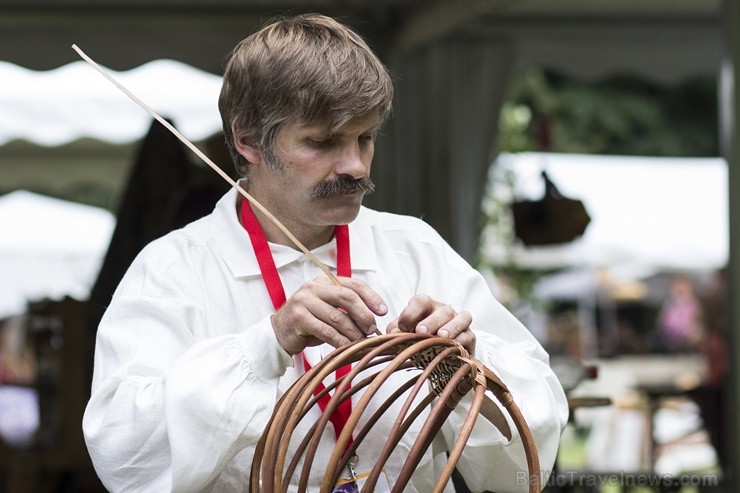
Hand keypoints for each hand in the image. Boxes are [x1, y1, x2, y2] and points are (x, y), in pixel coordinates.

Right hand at [271, 276, 387, 354]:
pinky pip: (326, 331)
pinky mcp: (299, 318)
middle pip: (347, 297)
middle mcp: (314, 287)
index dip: (371, 297)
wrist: (280, 331)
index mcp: (325, 281)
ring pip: (338, 317)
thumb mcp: (328, 309)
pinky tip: (348, 347)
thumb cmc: (309, 321)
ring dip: (354, 332)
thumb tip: (376, 316)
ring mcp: (304, 301)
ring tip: (362, 341)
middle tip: (372, 329)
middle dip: (364, 314)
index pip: (354, 284)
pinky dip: (340, 341)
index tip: (383, 311)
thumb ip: (347, 307)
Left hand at [387, 294, 474, 353]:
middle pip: (441, 310)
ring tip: (441, 336)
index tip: (403, 328)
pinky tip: (453, 346)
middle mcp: (444, 311)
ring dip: (451, 327)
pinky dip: (461, 340)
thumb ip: (396, 330)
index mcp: (426, 307)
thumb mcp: (405, 333)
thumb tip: (392, 333)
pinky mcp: (469, 336)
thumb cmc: (419, 338)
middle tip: (421, 331)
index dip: (411, 313)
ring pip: (460, 318)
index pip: (420, 301)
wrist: (439, 353)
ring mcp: (459, 322)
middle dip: (431, 321)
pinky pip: (469, 335)